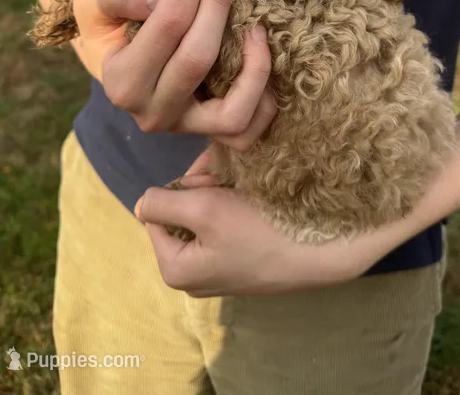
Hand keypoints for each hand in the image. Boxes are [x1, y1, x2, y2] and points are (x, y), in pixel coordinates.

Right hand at [72, 0, 276, 148]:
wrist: (112, 53)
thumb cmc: (108, 22)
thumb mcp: (94, 0)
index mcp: (121, 81)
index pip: (167, 24)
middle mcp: (152, 113)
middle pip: (199, 57)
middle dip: (218, 2)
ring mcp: (183, 127)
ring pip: (232, 113)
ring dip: (254, 66)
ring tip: (256, 26)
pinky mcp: (208, 133)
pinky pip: (247, 131)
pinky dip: (264, 99)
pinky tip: (260, 57)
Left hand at [135, 183, 390, 296]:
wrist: (320, 252)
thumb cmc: (257, 230)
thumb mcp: (202, 209)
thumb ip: (161, 203)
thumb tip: (140, 204)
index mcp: (174, 269)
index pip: (155, 212)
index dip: (180, 188)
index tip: (210, 184)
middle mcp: (192, 275)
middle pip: (179, 214)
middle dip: (200, 190)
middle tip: (227, 184)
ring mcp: (219, 270)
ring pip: (204, 216)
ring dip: (218, 194)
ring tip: (242, 187)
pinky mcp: (243, 262)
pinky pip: (225, 226)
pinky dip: (234, 207)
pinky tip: (252, 199)